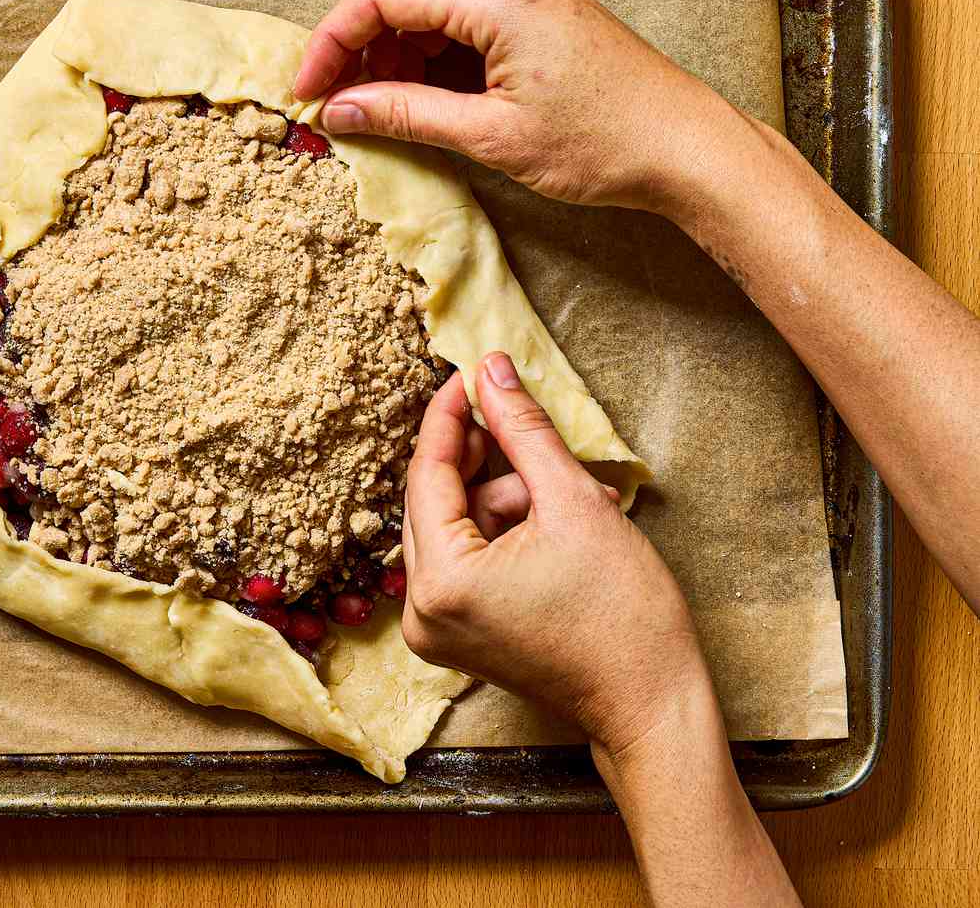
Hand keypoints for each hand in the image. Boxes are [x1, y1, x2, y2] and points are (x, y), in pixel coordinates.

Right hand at [294, 0, 767, 221]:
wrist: (683, 147)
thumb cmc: (604, 144)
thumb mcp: (490, 138)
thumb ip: (406, 115)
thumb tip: (342, 111)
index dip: (332, 42)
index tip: (308, 90)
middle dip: (355, 32)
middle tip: (335, 93)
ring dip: (390, 33)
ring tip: (379, 97)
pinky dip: (427, 36)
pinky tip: (421, 86)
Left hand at [400, 352, 713, 756]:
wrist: (652, 704)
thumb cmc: (624, 616)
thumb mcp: (573, 502)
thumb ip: (523, 430)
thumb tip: (491, 370)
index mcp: (440, 582)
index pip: (427, 473)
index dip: (452, 416)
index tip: (470, 373)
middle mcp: (421, 612)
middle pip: (436, 500)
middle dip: (487, 462)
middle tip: (525, 427)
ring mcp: (435, 630)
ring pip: (456, 527)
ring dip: (507, 500)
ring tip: (575, 498)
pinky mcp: (456, 637)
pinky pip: (466, 560)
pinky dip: (504, 533)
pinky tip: (557, 524)